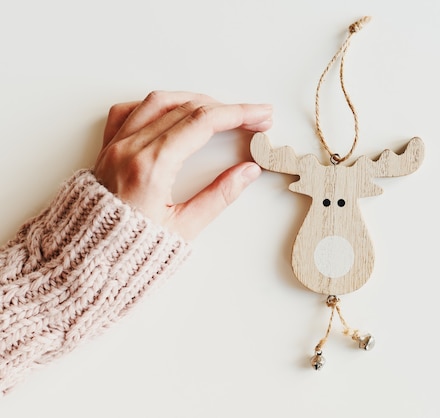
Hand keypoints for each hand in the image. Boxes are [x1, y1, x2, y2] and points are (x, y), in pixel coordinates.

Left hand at [94, 91, 272, 239]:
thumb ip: (220, 195)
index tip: (261, 116)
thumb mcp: (185, 227)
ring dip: (194, 100)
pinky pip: (128, 111)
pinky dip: (156, 106)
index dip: (238, 114)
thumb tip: (248, 171)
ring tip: (219, 111)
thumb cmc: (131, 251)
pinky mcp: (107, 149)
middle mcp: (131, 148)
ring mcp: (116, 146)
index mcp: (151, 166)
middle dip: (225, 108)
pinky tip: (173, 113)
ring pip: (158, 102)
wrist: (89, 262)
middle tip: (251, 117)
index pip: (203, 123)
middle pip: (186, 108)